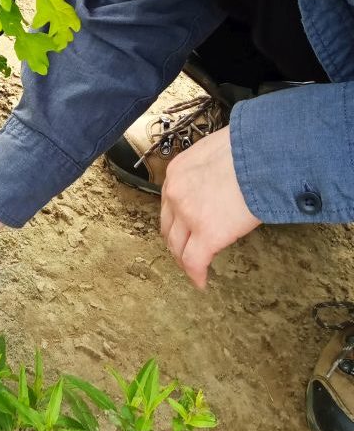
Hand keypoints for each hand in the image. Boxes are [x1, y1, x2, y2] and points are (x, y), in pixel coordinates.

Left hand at [160, 126, 260, 288]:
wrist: (262, 155)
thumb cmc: (249, 148)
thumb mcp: (216, 152)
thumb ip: (209, 170)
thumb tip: (221, 180)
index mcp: (177, 171)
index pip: (169, 201)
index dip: (176, 218)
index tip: (182, 228)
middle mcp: (175, 193)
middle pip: (168, 226)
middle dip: (175, 241)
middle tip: (183, 252)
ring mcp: (188, 215)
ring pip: (177, 246)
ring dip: (183, 259)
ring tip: (191, 269)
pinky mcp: (207, 234)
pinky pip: (195, 262)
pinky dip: (196, 275)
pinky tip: (201, 282)